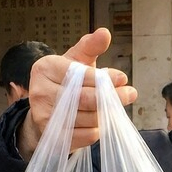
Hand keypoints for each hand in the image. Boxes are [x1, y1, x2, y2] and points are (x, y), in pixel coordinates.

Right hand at [17, 28, 137, 159]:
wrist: (45, 113)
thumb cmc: (65, 82)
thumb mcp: (75, 61)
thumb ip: (90, 47)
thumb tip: (105, 33)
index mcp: (45, 68)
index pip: (80, 75)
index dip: (105, 78)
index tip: (123, 79)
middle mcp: (41, 92)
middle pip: (86, 98)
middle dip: (113, 97)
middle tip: (130, 94)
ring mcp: (45, 117)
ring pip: (89, 118)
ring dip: (107, 114)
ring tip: (115, 108)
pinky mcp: (53, 138)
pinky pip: (87, 136)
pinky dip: (98, 130)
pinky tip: (100, 123)